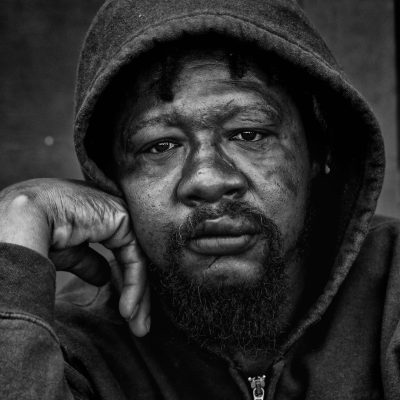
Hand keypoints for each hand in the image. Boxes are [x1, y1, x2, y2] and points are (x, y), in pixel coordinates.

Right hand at [0, 178, 149, 335]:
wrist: (19, 218)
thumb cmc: (28, 234)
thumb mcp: (64, 254)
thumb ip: (86, 261)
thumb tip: (104, 276)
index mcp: (91, 216)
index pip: (117, 252)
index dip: (122, 283)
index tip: (125, 315)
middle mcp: (106, 211)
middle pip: (129, 257)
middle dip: (137, 293)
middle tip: (139, 326)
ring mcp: (115, 212)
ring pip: (136, 258)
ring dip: (139, 293)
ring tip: (138, 324)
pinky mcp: (120, 217)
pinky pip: (135, 255)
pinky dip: (135, 284)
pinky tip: (128, 309)